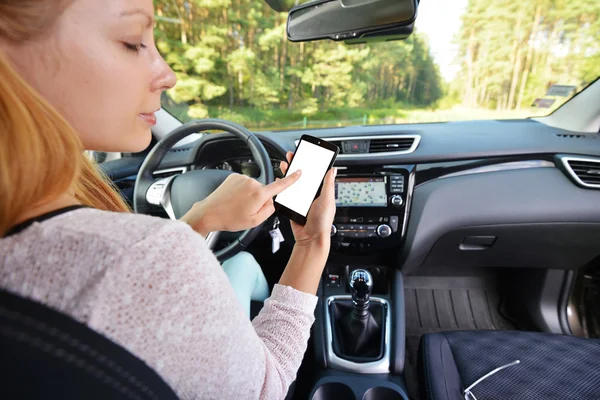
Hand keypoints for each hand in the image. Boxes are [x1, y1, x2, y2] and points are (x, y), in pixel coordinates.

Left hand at [181, 169, 300, 235]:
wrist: (209, 213)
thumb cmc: (230, 219)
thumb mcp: (254, 222)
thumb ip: (269, 211)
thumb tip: (272, 202)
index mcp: (259, 195)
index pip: (280, 185)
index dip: (291, 178)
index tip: (299, 172)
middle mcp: (252, 183)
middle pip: (264, 191)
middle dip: (259, 200)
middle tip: (246, 210)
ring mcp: (242, 178)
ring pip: (254, 188)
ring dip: (249, 196)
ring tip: (237, 206)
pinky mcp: (234, 176)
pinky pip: (244, 184)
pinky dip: (241, 191)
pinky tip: (233, 199)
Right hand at [280, 152, 336, 248]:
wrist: (310, 238)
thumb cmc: (322, 222)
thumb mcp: (327, 200)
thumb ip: (328, 185)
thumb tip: (333, 169)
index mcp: (322, 191)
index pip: (317, 173)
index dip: (312, 163)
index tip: (307, 153)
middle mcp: (311, 194)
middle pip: (303, 176)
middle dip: (297, 165)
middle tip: (292, 156)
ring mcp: (301, 199)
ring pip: (294, 183)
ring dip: (289, 174)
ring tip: (284, 165)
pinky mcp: (292, 205)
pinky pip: (286, 194)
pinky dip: (282, 187)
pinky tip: (280, 181)